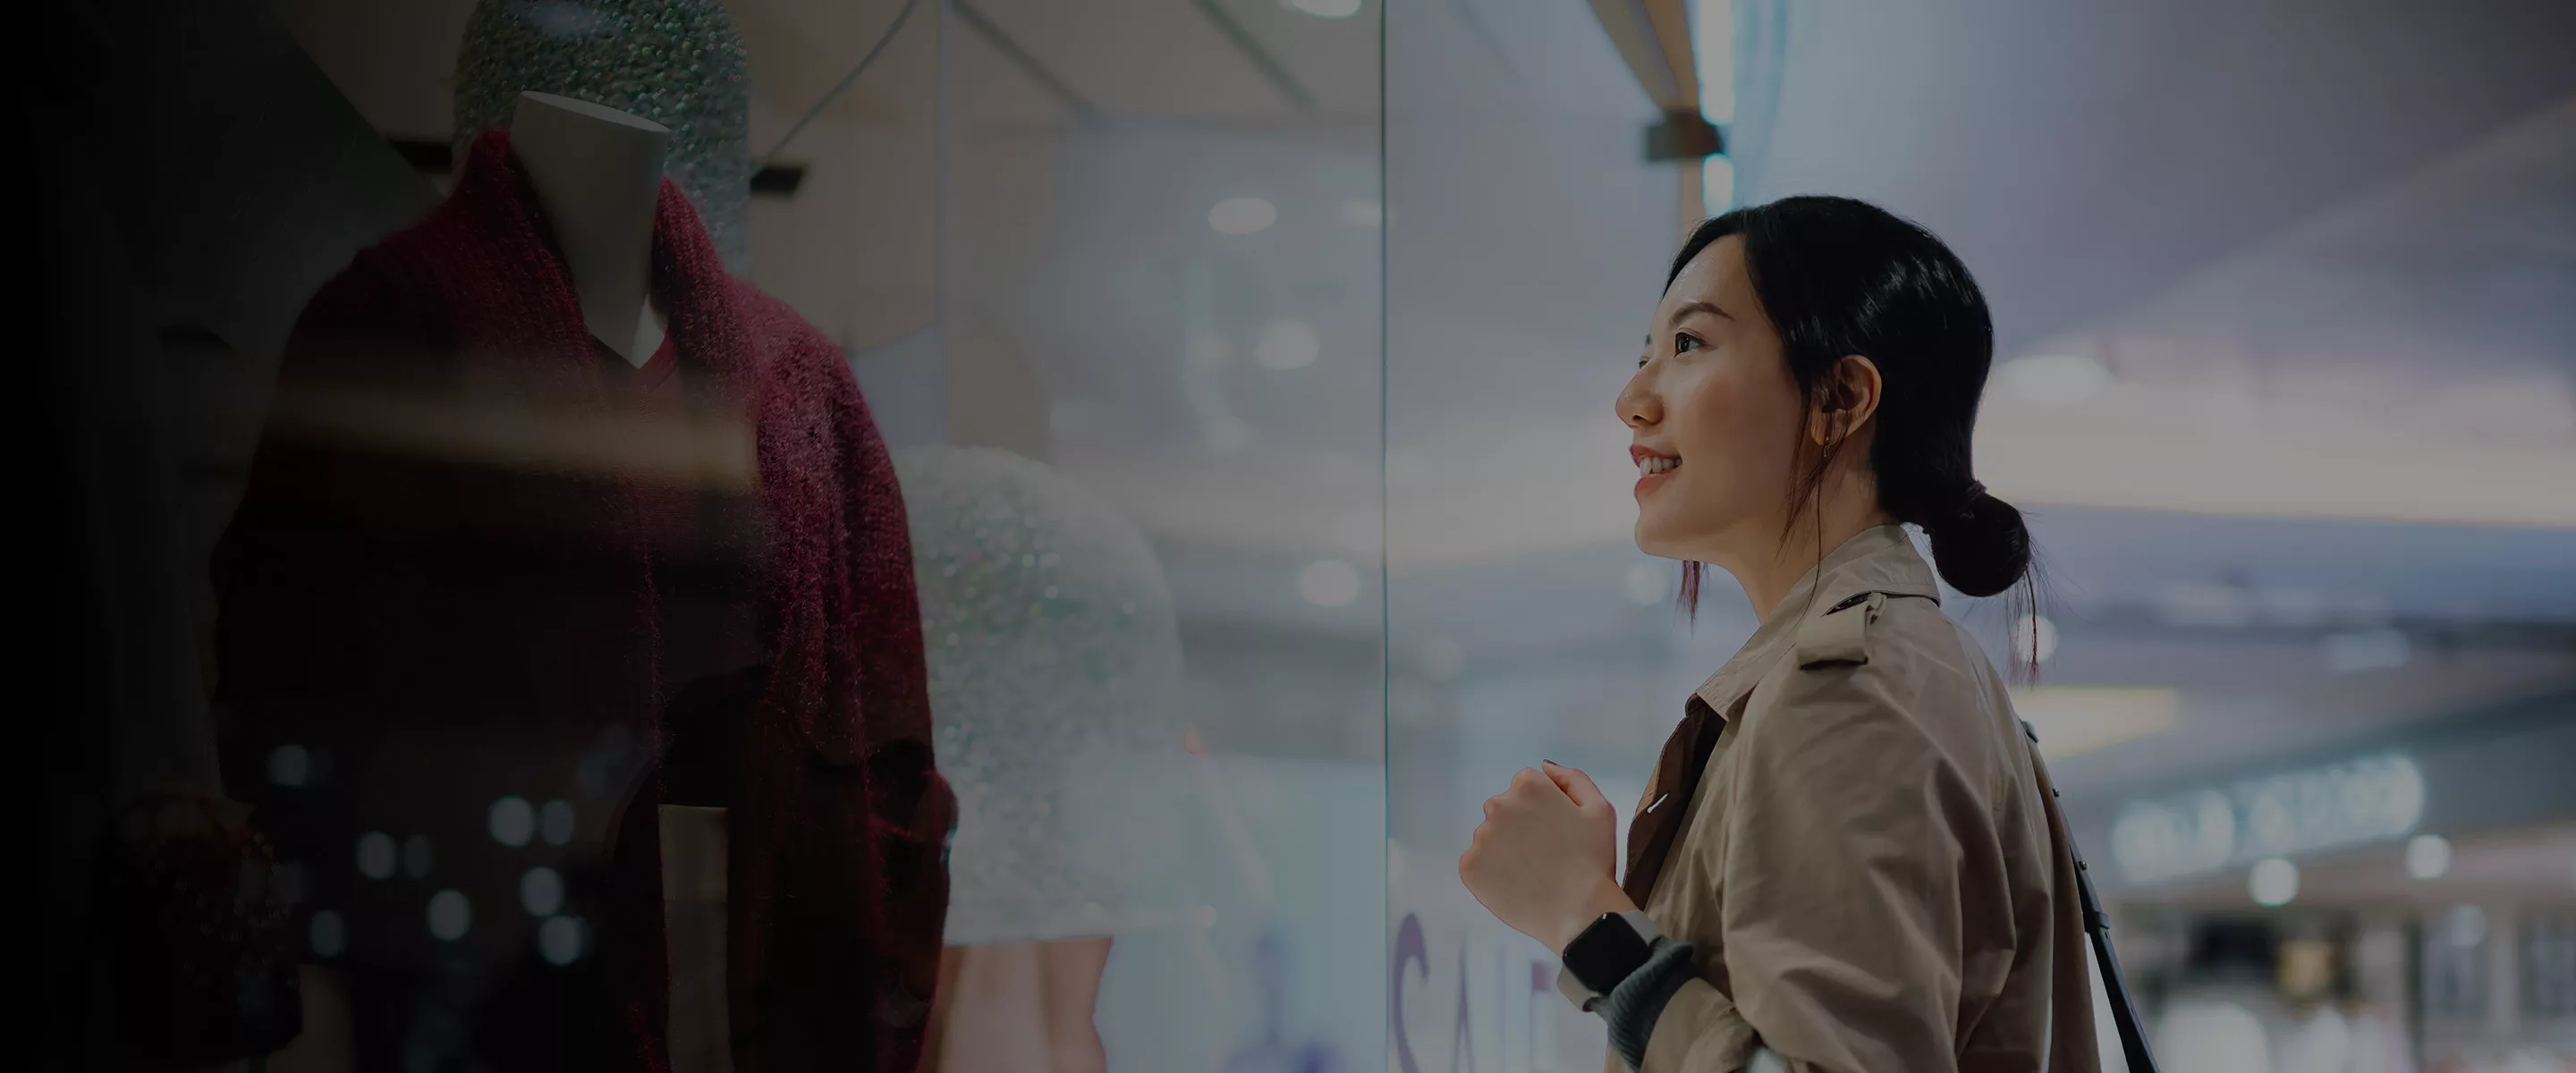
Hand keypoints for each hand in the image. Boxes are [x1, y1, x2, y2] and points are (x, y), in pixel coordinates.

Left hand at [1459, 761, 1635, 952]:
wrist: (1579, 913)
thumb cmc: (1594, 860)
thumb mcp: (1599, 809)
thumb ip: (1572, 778)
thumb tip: (1544, 767)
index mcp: (1528, 787)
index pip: (1526, 787)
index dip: (1544, 808)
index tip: (1556, 831)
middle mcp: (1497, 806)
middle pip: (1504, 809)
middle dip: (1521, 825)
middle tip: (1545, 853)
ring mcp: (1480, 838)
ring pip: (1490, 836)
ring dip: (1505, 848)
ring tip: (1532, 872)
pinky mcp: (1469, 867)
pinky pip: (1477, 863)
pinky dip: (1492, 872)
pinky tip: (1516, 884)